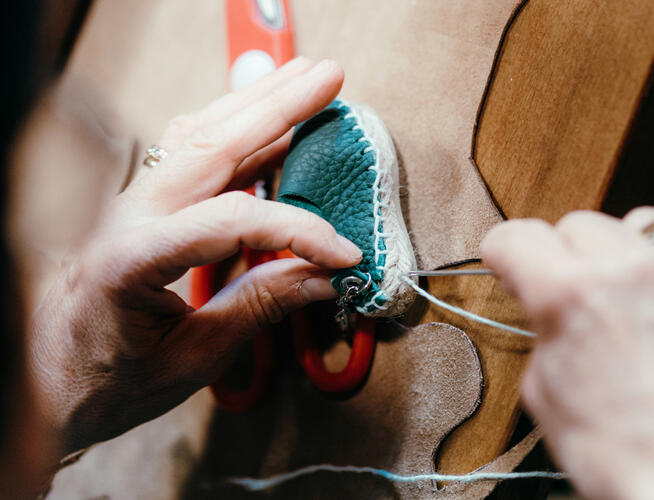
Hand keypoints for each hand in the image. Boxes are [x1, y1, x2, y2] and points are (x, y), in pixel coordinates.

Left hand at [29, 58, 360, 457]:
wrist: (48, 380)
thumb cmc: (107, 380)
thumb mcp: (193, 358)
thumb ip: (259, 306)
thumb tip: (320, 276)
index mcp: (132, 259)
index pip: (233, 220)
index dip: (298, 230)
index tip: (341, 252)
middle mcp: (127, 217)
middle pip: (211, 143)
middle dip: (276, 107)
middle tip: (326, 79)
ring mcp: (129, 204)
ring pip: (197, 134)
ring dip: (254, 103)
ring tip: (301, 80)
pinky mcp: (138, 206)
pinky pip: (187, 151)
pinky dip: (231, 129)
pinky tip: (262, 122)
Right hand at [481, 208, 653, 499]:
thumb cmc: (622, 456)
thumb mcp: (544, 390)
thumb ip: (544, 327)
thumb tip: (551, 305)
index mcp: (571, 293)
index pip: (517, 235)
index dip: (505, 254)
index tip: (511, 263)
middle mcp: (633, 270)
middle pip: (578, 223)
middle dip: (566, 255)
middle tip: (573, 291)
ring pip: (643, 224)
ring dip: (625, 253)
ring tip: (629, 293)